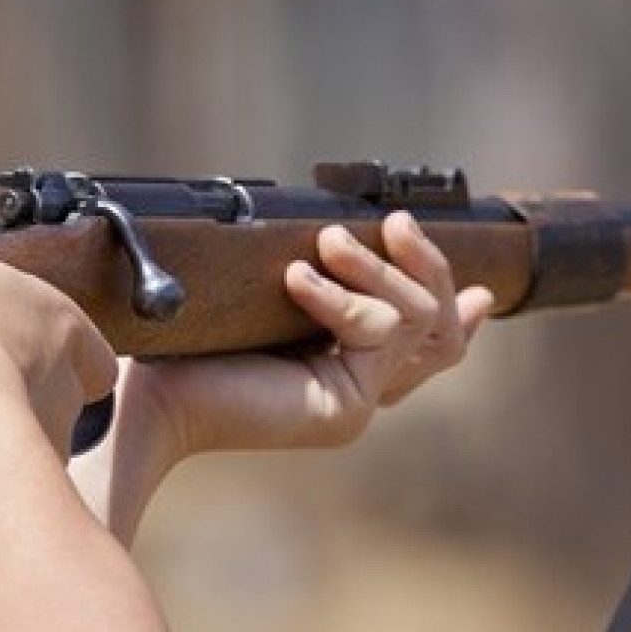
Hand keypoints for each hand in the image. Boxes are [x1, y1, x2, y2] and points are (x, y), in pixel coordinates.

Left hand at [104, 211, 492, 478]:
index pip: (422, 348)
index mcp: (338, 369)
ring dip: (375, 270)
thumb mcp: (260, 300)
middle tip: (397, 225)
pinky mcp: (343, 406)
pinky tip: (295, 279)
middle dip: (428, 267)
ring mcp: (355, 402)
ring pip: (412, 320)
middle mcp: (358, 391)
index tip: (483, 293)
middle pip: (437, 331)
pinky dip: (337, 297)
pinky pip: (373, 331)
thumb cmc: (182, 349)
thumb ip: (307, 279)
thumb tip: (331, 231)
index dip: (457, 316)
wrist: (147, 399)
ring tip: (327, 242)